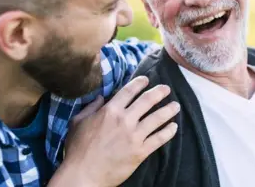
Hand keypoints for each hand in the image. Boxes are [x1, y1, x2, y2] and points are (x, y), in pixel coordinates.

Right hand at [48, 76, 179, 186]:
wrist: (84, 175)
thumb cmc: (77, 150)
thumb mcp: (78, 122)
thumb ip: (90, 107)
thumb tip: (101, 97)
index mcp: (110, 111)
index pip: (129, 91)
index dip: (139, 83)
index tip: (146, 79)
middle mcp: (125, 120)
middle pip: (147, 100)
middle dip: (159, 92)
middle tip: (167, 89)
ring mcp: (134, 136)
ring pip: (157, 118)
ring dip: (169, 110)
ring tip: (176, 106)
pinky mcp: (140, 152)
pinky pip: (159, 139)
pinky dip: (168, 132)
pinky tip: (174, 127)